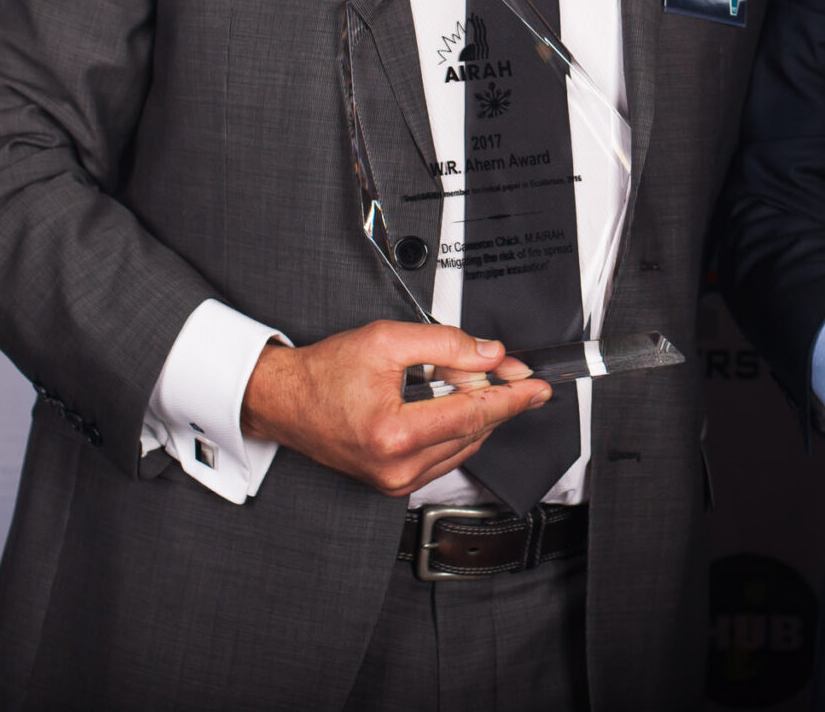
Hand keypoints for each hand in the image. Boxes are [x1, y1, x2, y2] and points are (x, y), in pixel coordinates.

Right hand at [240, 320, 550, 495]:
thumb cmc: (325, 373)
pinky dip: (455, 428)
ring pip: (463, 444)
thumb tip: (488, 354)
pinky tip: (447, 403)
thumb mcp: (386, 341)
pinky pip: (445, 456)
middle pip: (474, 430)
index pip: (473, 414)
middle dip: (493, 395)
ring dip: (474, 412)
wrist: (286, 401)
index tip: (539, 388)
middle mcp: (398, 466)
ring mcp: (396, 481)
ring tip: (459, 379)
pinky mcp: (394, 483)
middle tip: (501, 366)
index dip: (512, 396)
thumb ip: (444, 344)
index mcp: (395, 434)